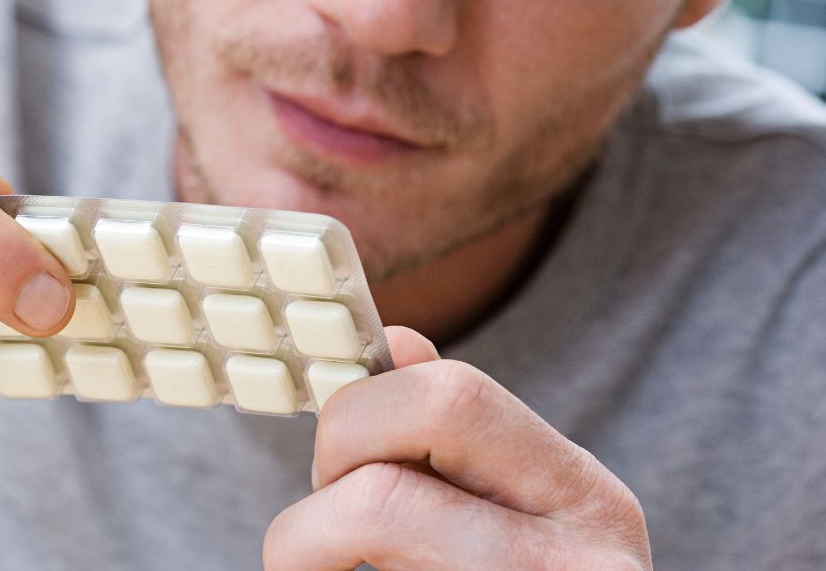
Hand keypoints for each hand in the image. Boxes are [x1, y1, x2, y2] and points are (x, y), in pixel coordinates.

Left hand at [264, 327, 651, 569]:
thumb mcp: (524, 507)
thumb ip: (460, 434)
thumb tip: (395, 342)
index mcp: (588, 499)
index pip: (451, 398)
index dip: (361, 414)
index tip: (343, 454)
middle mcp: (580, 566)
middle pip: (382, 485)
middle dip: (323, 486)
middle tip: (327, 521)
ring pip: (363, 533)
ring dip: (303, 549)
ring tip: (330, 566)